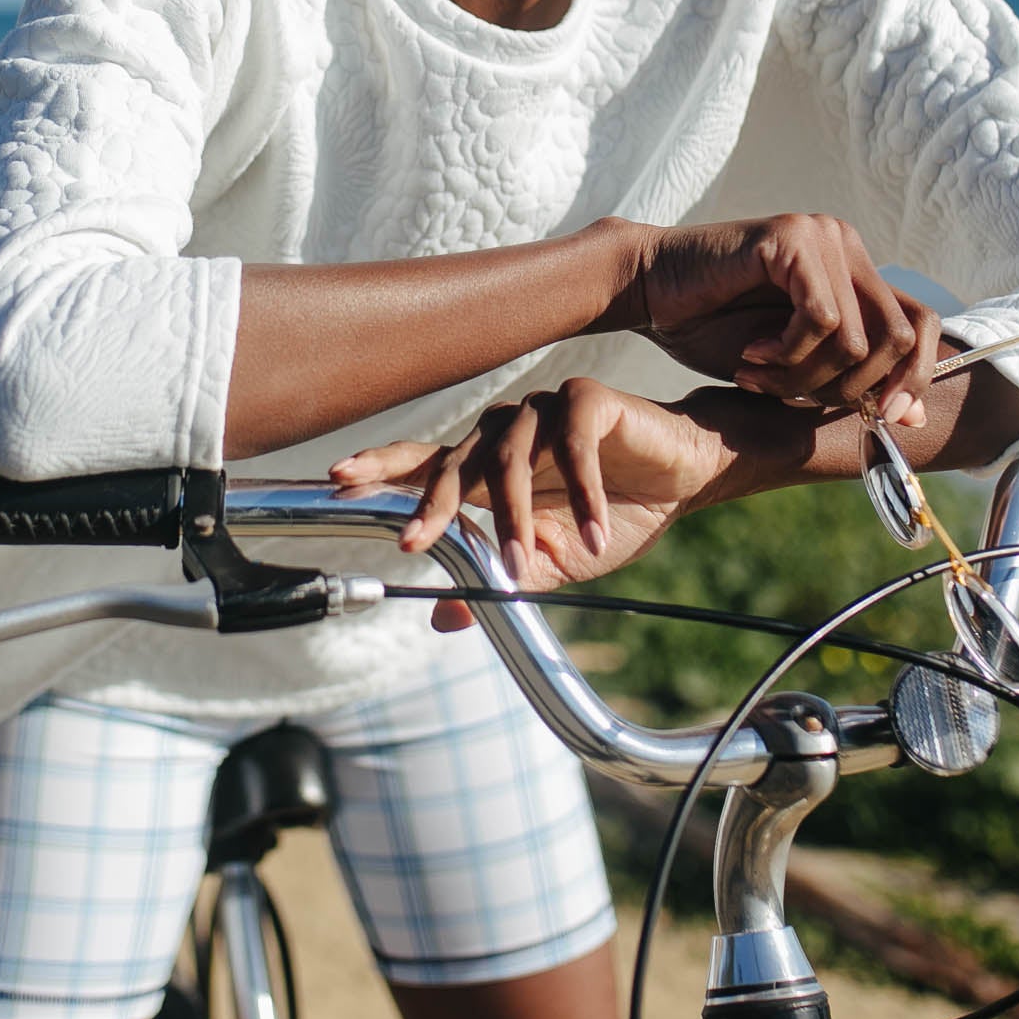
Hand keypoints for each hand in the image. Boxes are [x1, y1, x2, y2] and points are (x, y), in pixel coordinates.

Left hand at [330, 380, 731, 628]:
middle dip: (430, 505)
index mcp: (489, 467)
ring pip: (511, 460)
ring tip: (527, 567)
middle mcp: (507, 432)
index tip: (335, 481)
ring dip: (516, 519)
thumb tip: (442, 619)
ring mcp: (544, 410)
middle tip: (410, 541)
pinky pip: (574, 445)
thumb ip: (501, 579)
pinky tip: (593, 534)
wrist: (683, 477)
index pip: (424, 463)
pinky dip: (582, 495)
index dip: (380, 468)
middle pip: (455, 461)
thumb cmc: (613, 514)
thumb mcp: (553, 563)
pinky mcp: (588, 399)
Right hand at [633, 215, 938, 420]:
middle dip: (851, 388)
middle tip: (792, 396)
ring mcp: (822, 235)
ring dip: (804, 376)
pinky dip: (787, 353)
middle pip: (900, 337)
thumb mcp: (794, 367)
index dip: (917, 378)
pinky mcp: (792, 237)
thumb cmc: (714, 326)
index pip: (923, 325)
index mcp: (855, 269)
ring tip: (758, 374)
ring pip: (855, 338)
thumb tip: (914, 419)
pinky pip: (820, 318)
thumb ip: (850, 381)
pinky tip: (751, 354)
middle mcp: (847, 243)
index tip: (886, 418)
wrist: (649, 290)